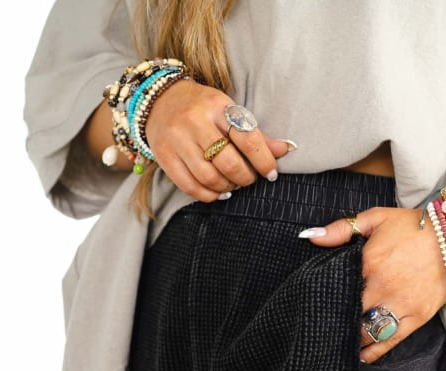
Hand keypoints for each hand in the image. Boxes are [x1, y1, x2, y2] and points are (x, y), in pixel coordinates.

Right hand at [144, 79, 291, 200]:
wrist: (159, 100)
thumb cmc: (202, 109)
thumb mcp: (228, 112)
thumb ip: (256, 135)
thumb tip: (286, 149)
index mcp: (217, 106)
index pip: (247, 138)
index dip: (263, 160)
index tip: (271, 173)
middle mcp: (195, 121)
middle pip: (228, 162)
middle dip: (245, 177)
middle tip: (249, 179)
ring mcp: (177, 139)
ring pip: (209, 178)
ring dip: (227, 187)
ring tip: (233, 184)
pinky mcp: (164, 156)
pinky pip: (190, 186)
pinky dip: (209, 195)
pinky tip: (217, 192)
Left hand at [298, 207, 445, 362]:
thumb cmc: (414, 226)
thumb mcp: (376, 218)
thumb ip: (341, 229)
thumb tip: (311, 238)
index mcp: (369, 262)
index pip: (338, 287)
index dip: (325, 298)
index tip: (314, 304)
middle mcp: (383, 287)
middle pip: (350, 312)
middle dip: (336, 320)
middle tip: (322, 326)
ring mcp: (401, 304)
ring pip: (367, 331)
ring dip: (352, 338)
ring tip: (339, 341)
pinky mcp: (417, 317)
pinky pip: (391, 341)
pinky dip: (374, 351)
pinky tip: (361, 356)